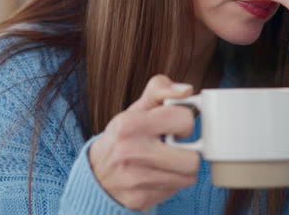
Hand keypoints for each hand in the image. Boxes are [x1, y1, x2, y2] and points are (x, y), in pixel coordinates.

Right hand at [88, 75, 200, 210]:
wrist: (95, 175)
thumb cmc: (122, 138)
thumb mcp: (135, 110)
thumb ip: (160, 91)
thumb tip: (187, 90)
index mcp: (130, 124)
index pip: (183, 119)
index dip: (185, 122)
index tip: (176, 126)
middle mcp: (131, 152)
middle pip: (192, 159)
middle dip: (189, 152)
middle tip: (175, 147)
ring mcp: (135, 179)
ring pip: (188, 177)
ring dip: (182, 169)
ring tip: (168, 161)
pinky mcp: (139, 199)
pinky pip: (175, 191)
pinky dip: (171, 183)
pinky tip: (158, 175)